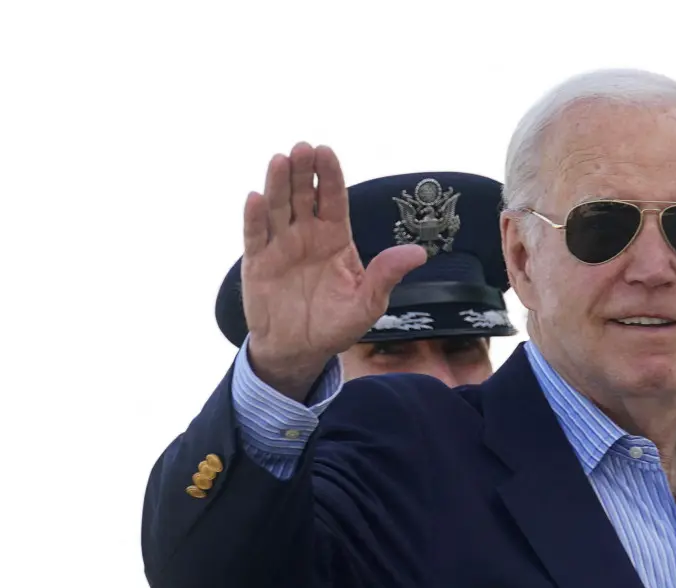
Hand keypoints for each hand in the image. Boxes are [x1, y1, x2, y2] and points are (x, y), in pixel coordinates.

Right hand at [241, 142, 427, 399]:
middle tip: (303, 148)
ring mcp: (281, 245)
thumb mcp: (368, 304)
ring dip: (277, 184)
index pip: (333, 199)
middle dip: (303, 171)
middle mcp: (306, 234)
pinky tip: (256, 198)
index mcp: (335, 238)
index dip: (329, 176)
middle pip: (303, 195)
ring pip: (278, 208)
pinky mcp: (258, 262)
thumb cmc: (336, 325)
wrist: (300, 351)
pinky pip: (255, 236)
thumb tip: (419, 253)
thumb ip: (387, 276)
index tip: (326, 152)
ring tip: (279, 160)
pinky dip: (255, 218)